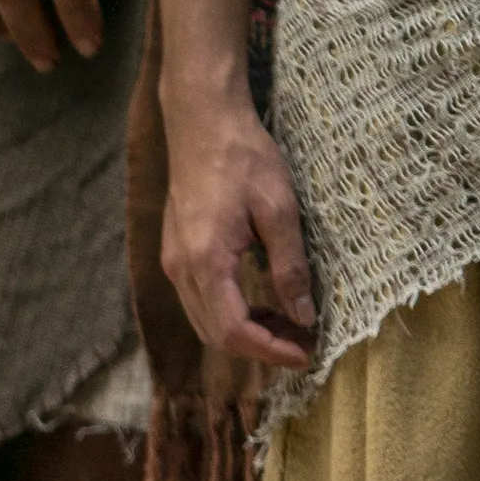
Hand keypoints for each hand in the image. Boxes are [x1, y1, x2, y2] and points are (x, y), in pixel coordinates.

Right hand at [159, 94, 317, 367]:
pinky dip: (232, 313)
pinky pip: (201, 301)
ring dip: (246, 332)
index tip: (305, 354)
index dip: (269, 350)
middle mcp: (181, 271)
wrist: (202, 126)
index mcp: (206, 262)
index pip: (233, 330)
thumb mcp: (280, 211)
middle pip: (215, 334)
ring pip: (206, 321)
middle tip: (303, 343)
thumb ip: (290, 267)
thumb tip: (304, 314)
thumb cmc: (244, 159)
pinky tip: (262, 302)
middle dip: (259, 347)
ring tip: (289, 325)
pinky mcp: (177, 255)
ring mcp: (174, 264)